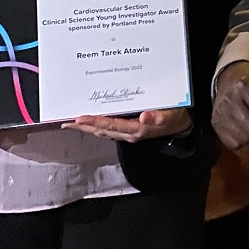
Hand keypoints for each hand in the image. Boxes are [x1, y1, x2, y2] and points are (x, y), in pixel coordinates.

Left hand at [64, 108, 191, 141]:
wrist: (183, 125)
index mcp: (137, 129)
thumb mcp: (172, 115)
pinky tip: (91, 121)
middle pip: (102, 130)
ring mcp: (129, 133)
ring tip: (72, 123)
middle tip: (66, 122)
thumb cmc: (177, 116)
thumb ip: (160, 116)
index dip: (94, 122)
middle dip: (84, 127)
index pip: (111, 125)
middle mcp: (130, 133)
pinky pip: (109, 129)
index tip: (78, 118)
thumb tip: (143, 117)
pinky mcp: (130, 130)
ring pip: (104, 131)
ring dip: (87, 128)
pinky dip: (97, 125)